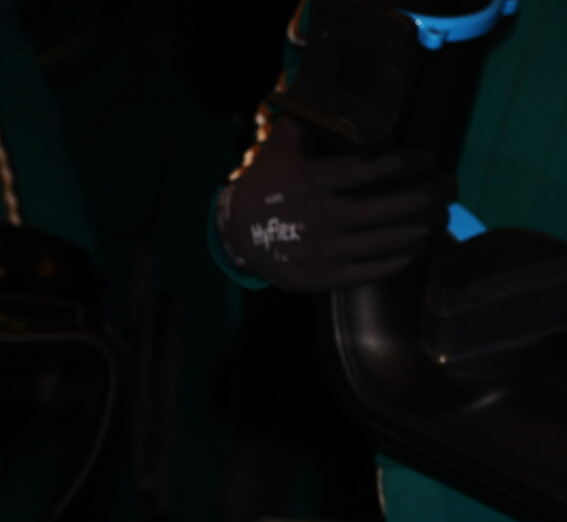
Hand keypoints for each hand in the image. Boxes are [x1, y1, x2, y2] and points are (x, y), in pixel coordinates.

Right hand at [218, 109, 442, 291]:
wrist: (236, 234)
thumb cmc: (269, 182)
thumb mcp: (282, 146)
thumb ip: (312, 118)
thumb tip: (343, 80)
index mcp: (312, 182)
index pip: (372, 171)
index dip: (409, 163)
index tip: (431, 158)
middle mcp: (320, 217)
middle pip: (390, 207)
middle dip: (430, 195)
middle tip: (450, 185)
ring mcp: (324, 251)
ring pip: (388, 240)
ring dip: (424, 226)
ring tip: (441, 214)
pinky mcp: (325, 277)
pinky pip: (374, 269)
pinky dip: (403, 257)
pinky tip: (417, 245)